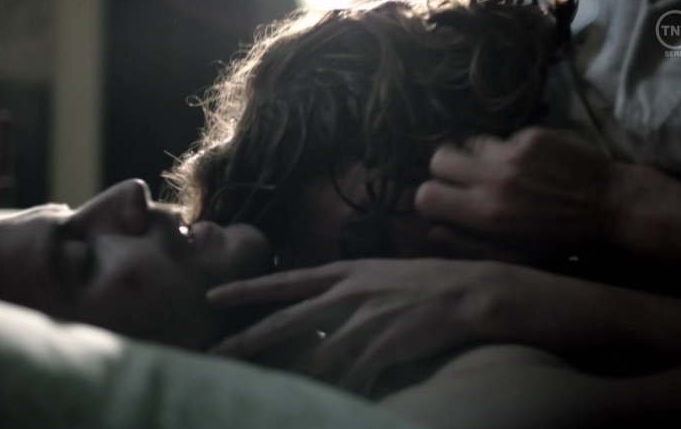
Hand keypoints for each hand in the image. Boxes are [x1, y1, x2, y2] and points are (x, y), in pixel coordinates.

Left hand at [207, 259, 506, 393]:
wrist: (469, 292)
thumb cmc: (425, 282)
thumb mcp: (379, 273)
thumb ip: (346, 287)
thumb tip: (317, 305)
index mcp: (345, 273)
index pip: (285, 282)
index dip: (247, 290)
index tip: (214, 297)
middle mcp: (348, 295)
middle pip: (285, 321)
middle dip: (245, 340)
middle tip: (211, 355)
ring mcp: (365, 322)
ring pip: (312, 356)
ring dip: (282, 378)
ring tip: (253, 393)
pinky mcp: (384, 347)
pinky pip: (350, 377)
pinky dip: (334, 393)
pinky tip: (317, 407)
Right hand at [415, 127, 617, 258]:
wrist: (612, 207)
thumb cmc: (561, 242)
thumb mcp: (513, 257)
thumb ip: (467, 244)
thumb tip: (432, 230)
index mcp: (486, 213)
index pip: (425, 195)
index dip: (430, 200)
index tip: (445, 204)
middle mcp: (495, 178)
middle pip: (438, 158)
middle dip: (445, 171)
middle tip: (463, 181)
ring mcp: (513, 152)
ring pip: (470, 144)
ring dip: (478, 158)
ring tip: (499, 172)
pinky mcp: (533, 135)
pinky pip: (503, 139)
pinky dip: (509, 152)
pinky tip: (531, 166)